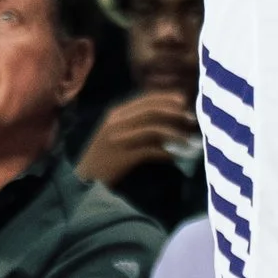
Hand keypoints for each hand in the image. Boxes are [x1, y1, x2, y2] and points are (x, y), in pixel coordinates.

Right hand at [76, 95, 196, 185]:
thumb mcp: (117, 133)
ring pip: (153, 129)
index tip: (185, 101)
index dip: (166, 98)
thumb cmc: (104, 156)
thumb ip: (136, 124)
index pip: (145, 99)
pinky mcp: (123, 157)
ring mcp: (120, 139)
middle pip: (151, 110)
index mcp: (116, 113)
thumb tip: (166, 121)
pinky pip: (150, 150)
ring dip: (175, 133)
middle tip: (192, 119)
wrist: (86, 179)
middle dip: (174, 112)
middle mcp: (117, 122)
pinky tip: (175, 156)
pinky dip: (165, 152)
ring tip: (189, 140)